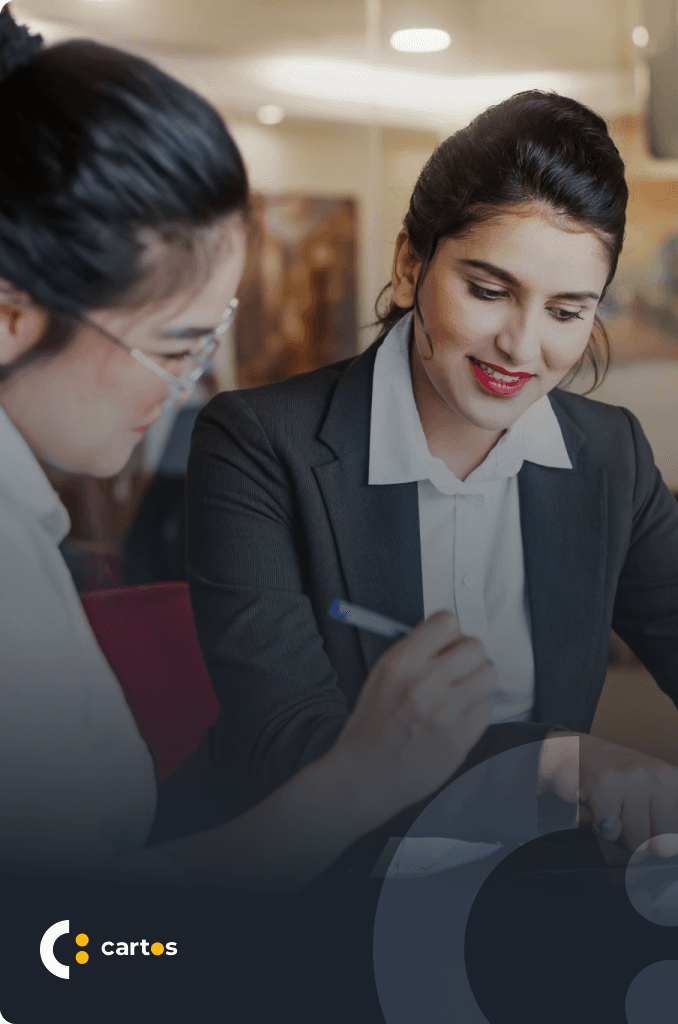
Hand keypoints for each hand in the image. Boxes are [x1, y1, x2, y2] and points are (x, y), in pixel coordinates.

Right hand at [327, 611, 494, 822]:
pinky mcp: (460, 737)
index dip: (450, 635)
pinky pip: (487, 708)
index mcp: (401, 664)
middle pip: (475, 647)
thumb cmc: (373, 726)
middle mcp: (424, 684)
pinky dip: (476, 711)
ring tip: (458, 697)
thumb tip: (446, 636)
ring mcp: (445, 712)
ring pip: (488, 675)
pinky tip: (456, 719)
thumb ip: (413, 652)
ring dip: (476, 684)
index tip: (447, 646)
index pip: (446, 623)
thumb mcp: (380, 676)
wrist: (367, 775)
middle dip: (468, 658)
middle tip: (457, 672)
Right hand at [539, 731, 677, 855]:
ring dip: (619, 832)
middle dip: (640, 838)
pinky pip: (609, 832)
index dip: (658, 838)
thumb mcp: (652, 794)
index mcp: (672, 780)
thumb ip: (667, 825)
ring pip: (636, 841)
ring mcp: (630, 779)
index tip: (646, 820)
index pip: (676, 839)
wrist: (572, 751)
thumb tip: (670, 849)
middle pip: (662, 845)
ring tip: (611, 809)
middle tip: (627, 814)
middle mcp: (657, 776)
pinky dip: (599, 826)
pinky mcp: (602, 785)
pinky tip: (596, 805)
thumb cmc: (615, 779)